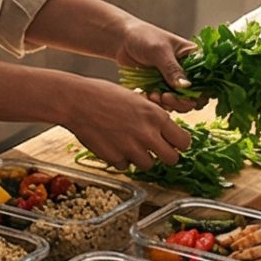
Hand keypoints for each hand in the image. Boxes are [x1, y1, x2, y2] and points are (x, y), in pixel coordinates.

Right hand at [63, 79, 196, 173]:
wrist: (75, 101)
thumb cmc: (103, 94)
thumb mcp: (136, 99)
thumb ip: (152, 116)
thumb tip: (163, 129)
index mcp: (156, 116)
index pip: (184, 141)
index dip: (179, 143)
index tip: (172, 142)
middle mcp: (147, 134)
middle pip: (172, 159)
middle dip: (165, 155)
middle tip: (155, 149)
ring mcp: (130, 148)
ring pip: (149, 165)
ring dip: (141, 158)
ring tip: (129, 144)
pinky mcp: (114, 157)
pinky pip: (125, 166)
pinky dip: (121, 159)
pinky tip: (113, 145)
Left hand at [114, 21, 201, 112]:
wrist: (121, 40)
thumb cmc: (143, 37)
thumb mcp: (159, 50)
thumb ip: (172, 69)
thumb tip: (186, 87)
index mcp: (194, 59)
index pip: (208, 80)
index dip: (203, 92)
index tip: (188, 96)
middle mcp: (187, 72)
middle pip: (196, 97)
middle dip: (182, 102)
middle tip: (166, 97)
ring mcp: (173, 82)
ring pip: (180, 103)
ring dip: (169, 104)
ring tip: (154, 95)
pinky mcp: (161, 88)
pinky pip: (164, 103)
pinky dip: (157, 103)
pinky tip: (148, 95)